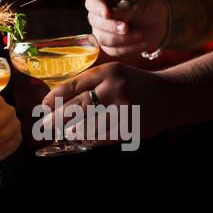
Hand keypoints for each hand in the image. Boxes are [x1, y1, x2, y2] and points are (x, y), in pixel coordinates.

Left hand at [43, 62, 169, 145]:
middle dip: (56, 119)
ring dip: (72, 132)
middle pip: (77, 106)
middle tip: (43, 127)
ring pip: (89, 125)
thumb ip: (90, 85)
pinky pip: (103, 137)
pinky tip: (82, 140)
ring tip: (63, 134)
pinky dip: (89, 140)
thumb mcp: (114, 75)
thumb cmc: (133, 85)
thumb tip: (57, 103)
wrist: (169, 95)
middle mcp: (115, 88)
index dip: (55, 98)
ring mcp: (124, 109)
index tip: (44, 106)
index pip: (74, 85)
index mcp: (108, 71)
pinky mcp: (131, 126)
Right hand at [86, 0, 167, 60]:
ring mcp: (101, 33)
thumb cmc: (145, 6)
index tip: (107, 14)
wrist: (156, 22)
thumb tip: (112, 15)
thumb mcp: (138, 1)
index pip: (92, 1)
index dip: (97, 8)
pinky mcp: (110, 48)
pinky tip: (142, 42)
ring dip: (122, 39)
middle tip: (127, 27)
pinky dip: (128, 48)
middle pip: (96, 23)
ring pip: (103, 39)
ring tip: (140, 35)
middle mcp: (97, 16)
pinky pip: (113, 51)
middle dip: (111, 27)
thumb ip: (125, 7)